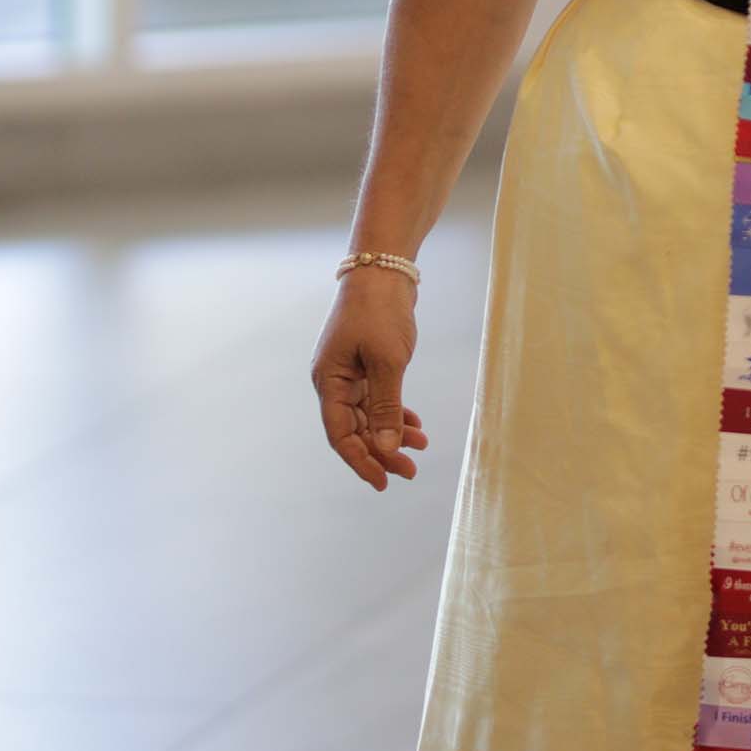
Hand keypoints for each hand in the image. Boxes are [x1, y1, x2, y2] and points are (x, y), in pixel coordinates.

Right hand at [312, 270, 431, 492]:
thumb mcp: (387, 361)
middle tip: (410, 470)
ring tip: (421, 447)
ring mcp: (349, 371)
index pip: (341, 434)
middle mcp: (334, 380)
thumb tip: (385, 448)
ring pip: (369, 415)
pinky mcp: (366, 363)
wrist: (384, 269)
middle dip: (382, 451)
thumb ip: (386, 406)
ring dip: (392, 432)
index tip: (383, 482)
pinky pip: (378, 398)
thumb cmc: (379, 311)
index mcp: (329, 381)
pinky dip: (395, 412)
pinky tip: (414, 426)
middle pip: (356, 428)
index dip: (360, 461)